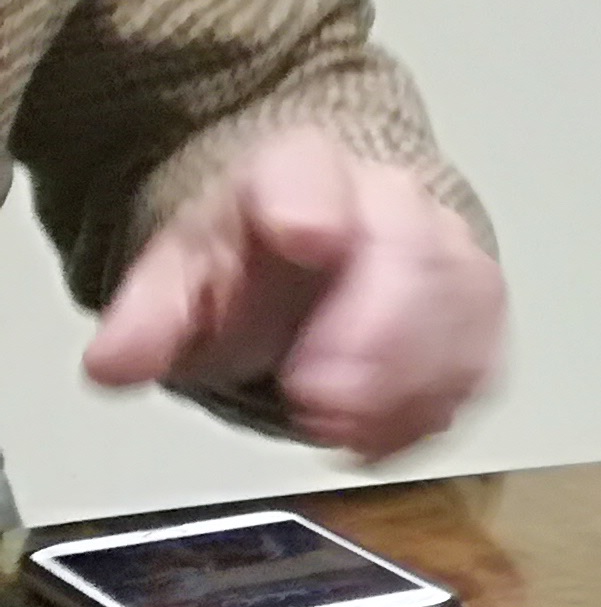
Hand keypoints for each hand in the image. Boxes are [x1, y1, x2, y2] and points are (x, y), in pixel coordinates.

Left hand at [85, 130, 505, 460]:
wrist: (322, 247)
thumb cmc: (256, 261)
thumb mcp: (180, 280)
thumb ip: (150, 320)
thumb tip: (115, 362)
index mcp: (302, 170)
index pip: (309, 172)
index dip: (310, 202)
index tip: (307, 236)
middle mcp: (391, 198)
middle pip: (409, 246)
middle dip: (375, 327)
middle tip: (317, 396)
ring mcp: (448, 250)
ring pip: (460, 302)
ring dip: (408, 379)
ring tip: (340, 429)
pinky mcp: (479, 312)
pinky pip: (479, 357)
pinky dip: (432, 405)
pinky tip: (378, 436)